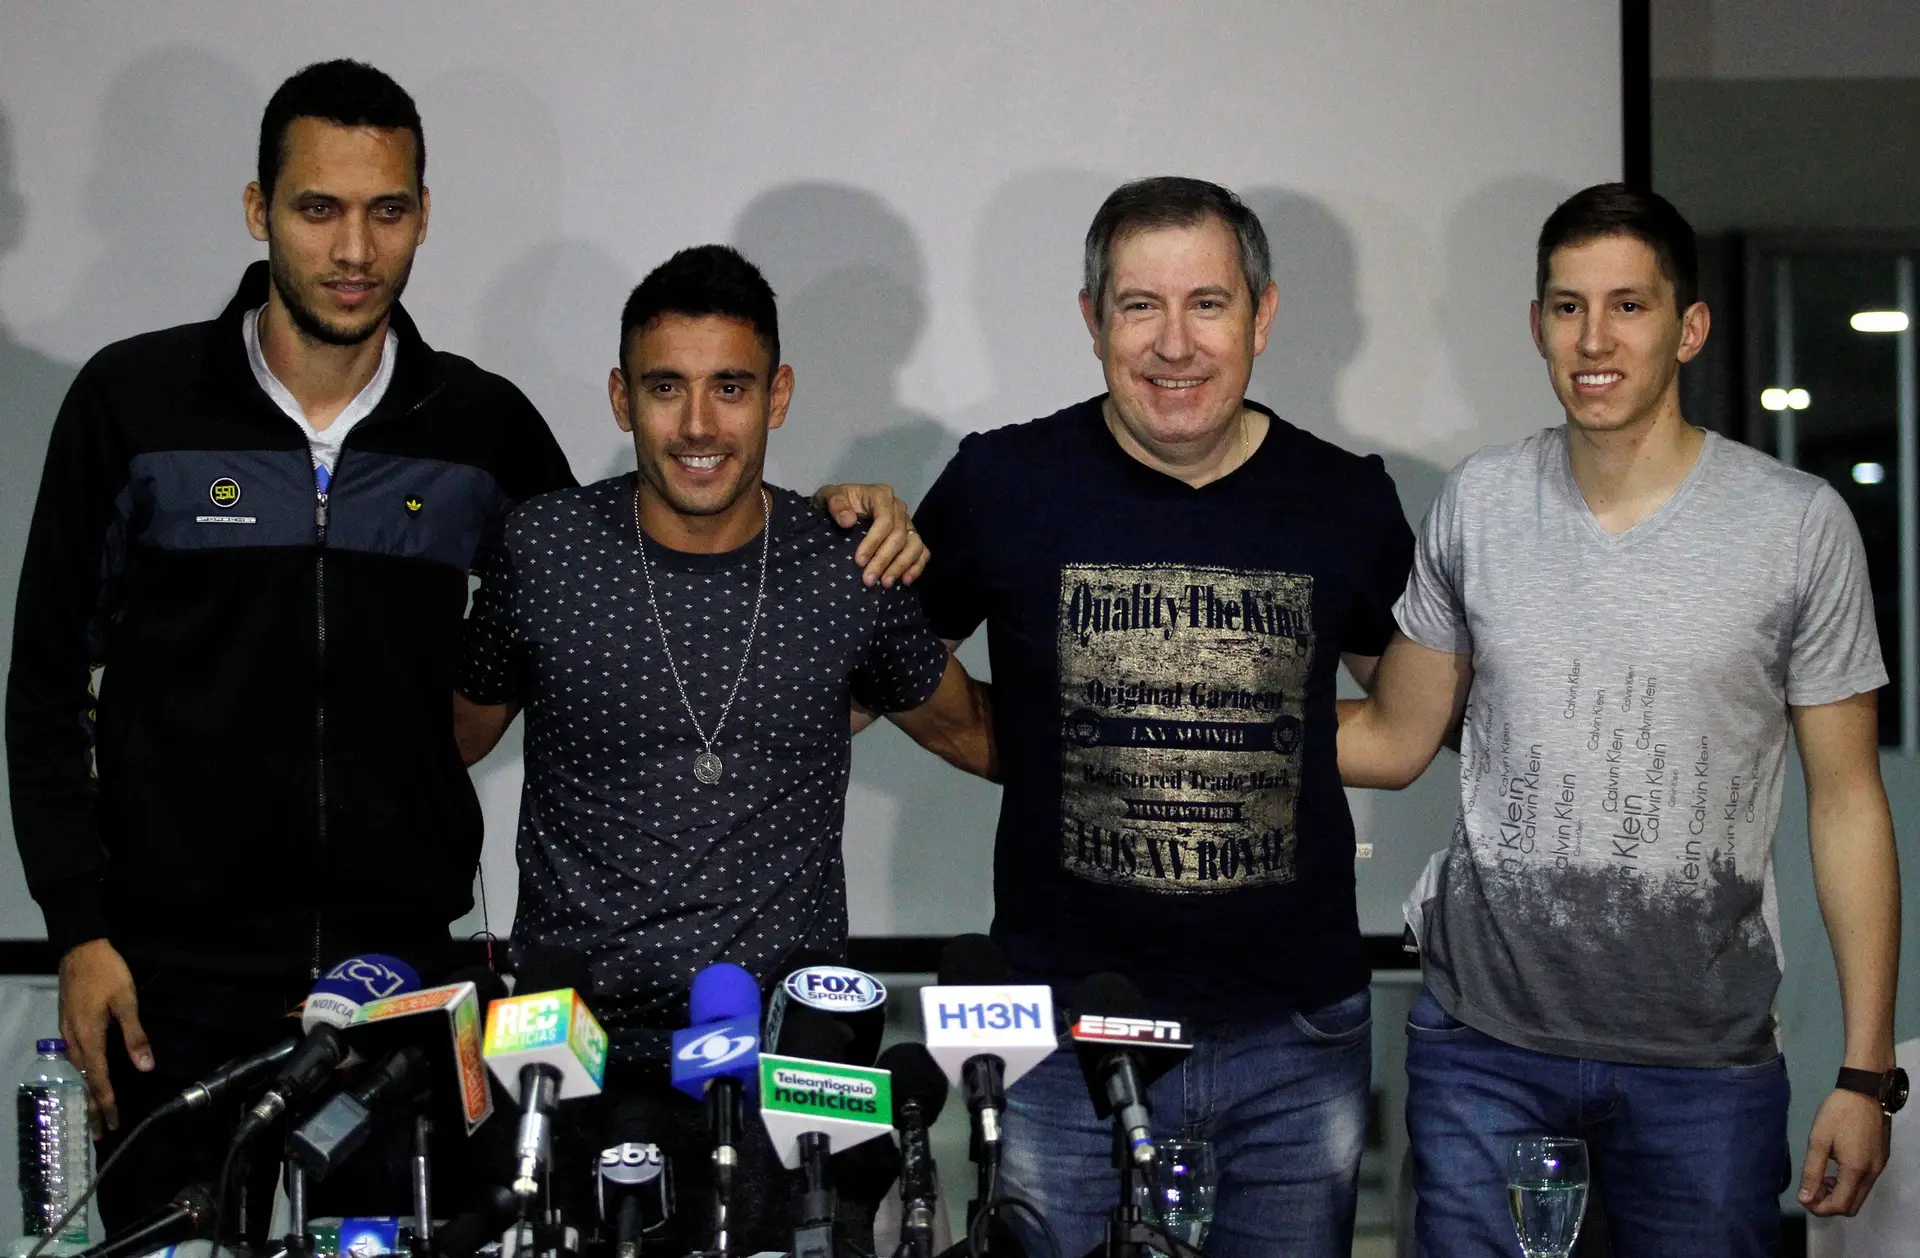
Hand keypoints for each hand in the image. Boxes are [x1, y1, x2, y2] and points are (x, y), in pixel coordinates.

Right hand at [57, 939, 150, 1135]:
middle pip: (84, 1080)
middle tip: (99, 1132)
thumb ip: (135, 1036)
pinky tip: (85, 1078)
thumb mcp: (127, 1002)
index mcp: (89, 1037)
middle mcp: (74, 1039)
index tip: (113, 1123)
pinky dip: (80, 1074)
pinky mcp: (67, 1024)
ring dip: (85, 1092)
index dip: (107, 1102)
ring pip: (76, 1070)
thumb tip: (146, 1067)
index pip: (98, 1078)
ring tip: (93, 1113)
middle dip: (92, 1107)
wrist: (80, 948)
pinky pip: (73, 1057)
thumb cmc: (108, 973)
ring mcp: (67, 1032)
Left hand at [812, 483, 929, 587]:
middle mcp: (899, 508)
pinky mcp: (911, 537)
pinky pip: (922, 552)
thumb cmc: (836, 504)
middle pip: (898, 536)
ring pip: (914, 545)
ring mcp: (908, 524)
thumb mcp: (828, 497)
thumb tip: (849, 521)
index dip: (874, 542)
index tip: (859, 561)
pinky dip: (916, 567)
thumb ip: (836, 504)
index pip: (885, 520)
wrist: (840, 509)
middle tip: (868, 580)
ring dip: (900, 566)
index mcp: (881, 495)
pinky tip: (904, 581)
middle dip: (883, 560)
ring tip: (885, 583)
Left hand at [1798, 1086, 1889, 1215]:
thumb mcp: (1818, 1140)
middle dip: (1830, 1204)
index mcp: (1856, 1170)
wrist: (1865, 1091)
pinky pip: (1865, 1182)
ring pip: (1860, 1195)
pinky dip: (1850, 1184)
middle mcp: (1872, 1173)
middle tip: (1811, 1190)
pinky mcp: (1881, 1159)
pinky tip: (1835, 1168)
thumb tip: (1806, 1198)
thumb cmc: (1838, 1113)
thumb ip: (1812, 1171)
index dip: (1820, 1208)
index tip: (1804, 1198)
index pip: (1840, 1206)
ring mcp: (1879, 1167)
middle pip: (1852, 1206)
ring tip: (1821, 1178)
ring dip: (1840, 1194)